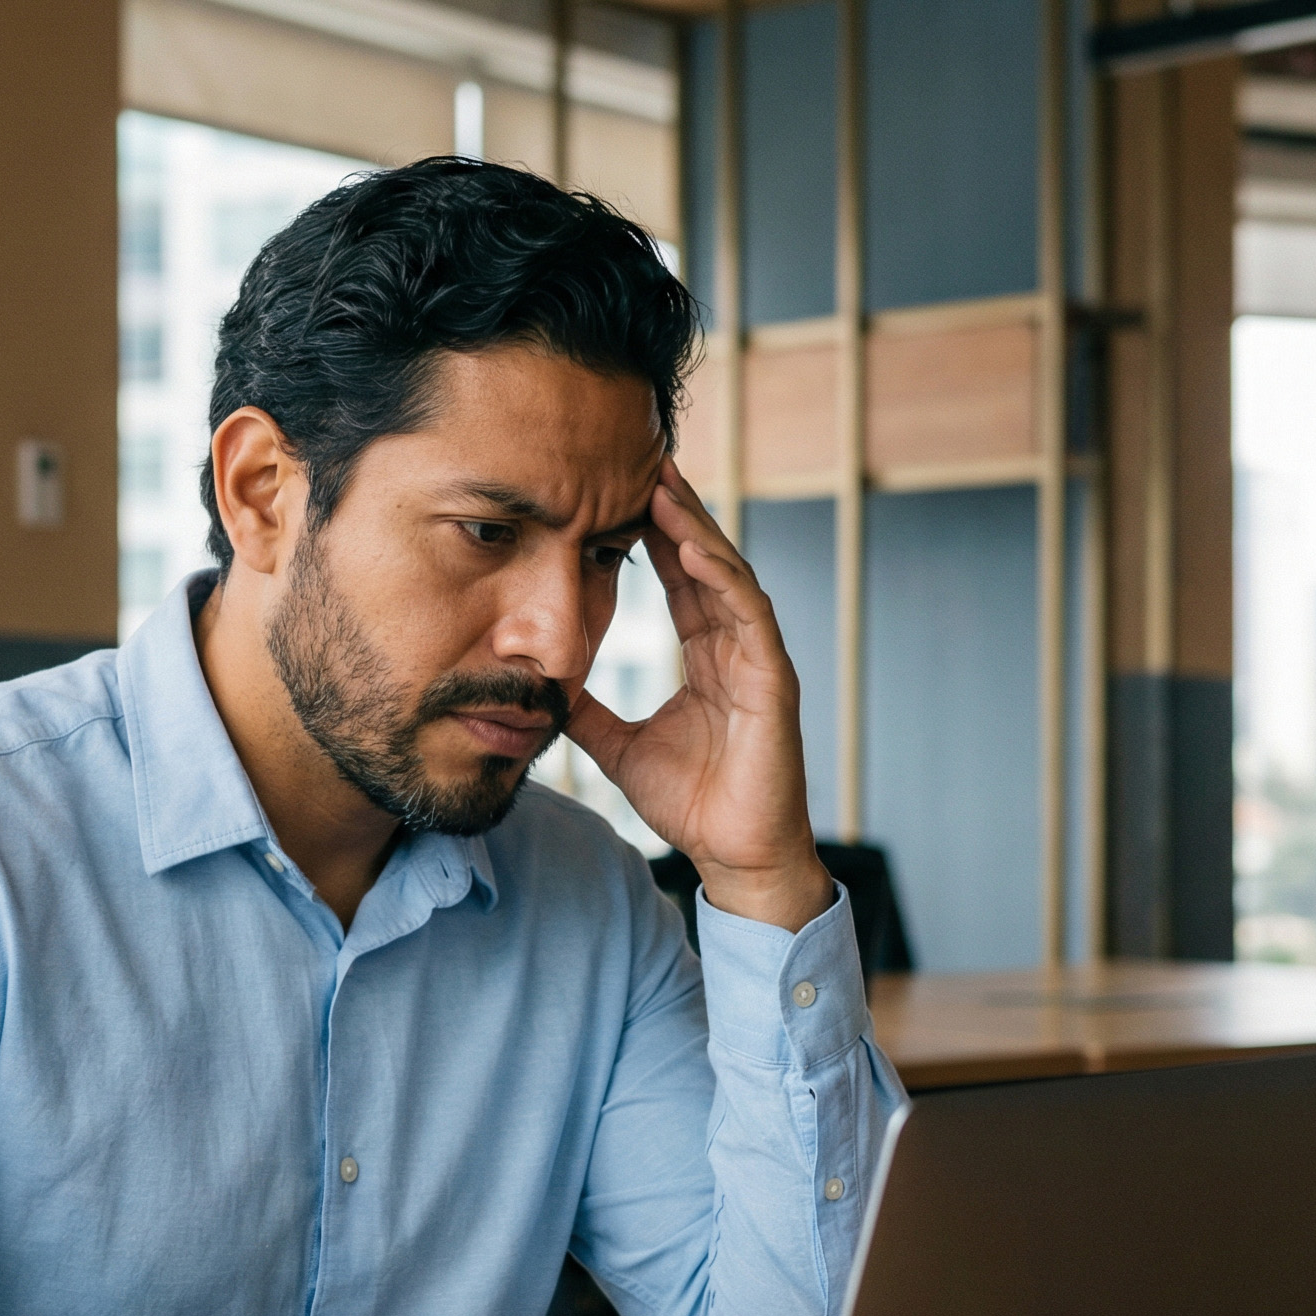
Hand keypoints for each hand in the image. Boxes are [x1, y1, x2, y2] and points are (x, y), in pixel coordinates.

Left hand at [568, 458, 833, 931]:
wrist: (732, 857)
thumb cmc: (693, 804)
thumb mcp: (619, 748)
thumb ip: (590, 713)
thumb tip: (543, 690)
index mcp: (706, 656)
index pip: (679, 579)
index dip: (653, 534)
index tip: (617, 491)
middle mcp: (735, 648)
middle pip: (705, 561)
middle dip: (676, 511)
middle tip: (641, 458)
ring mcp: (758, 660)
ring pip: (728, 575)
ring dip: (697, 529)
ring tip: (662, 485)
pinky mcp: (773, 681)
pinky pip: (749, 615)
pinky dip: (722, 577)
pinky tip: (695, 546)